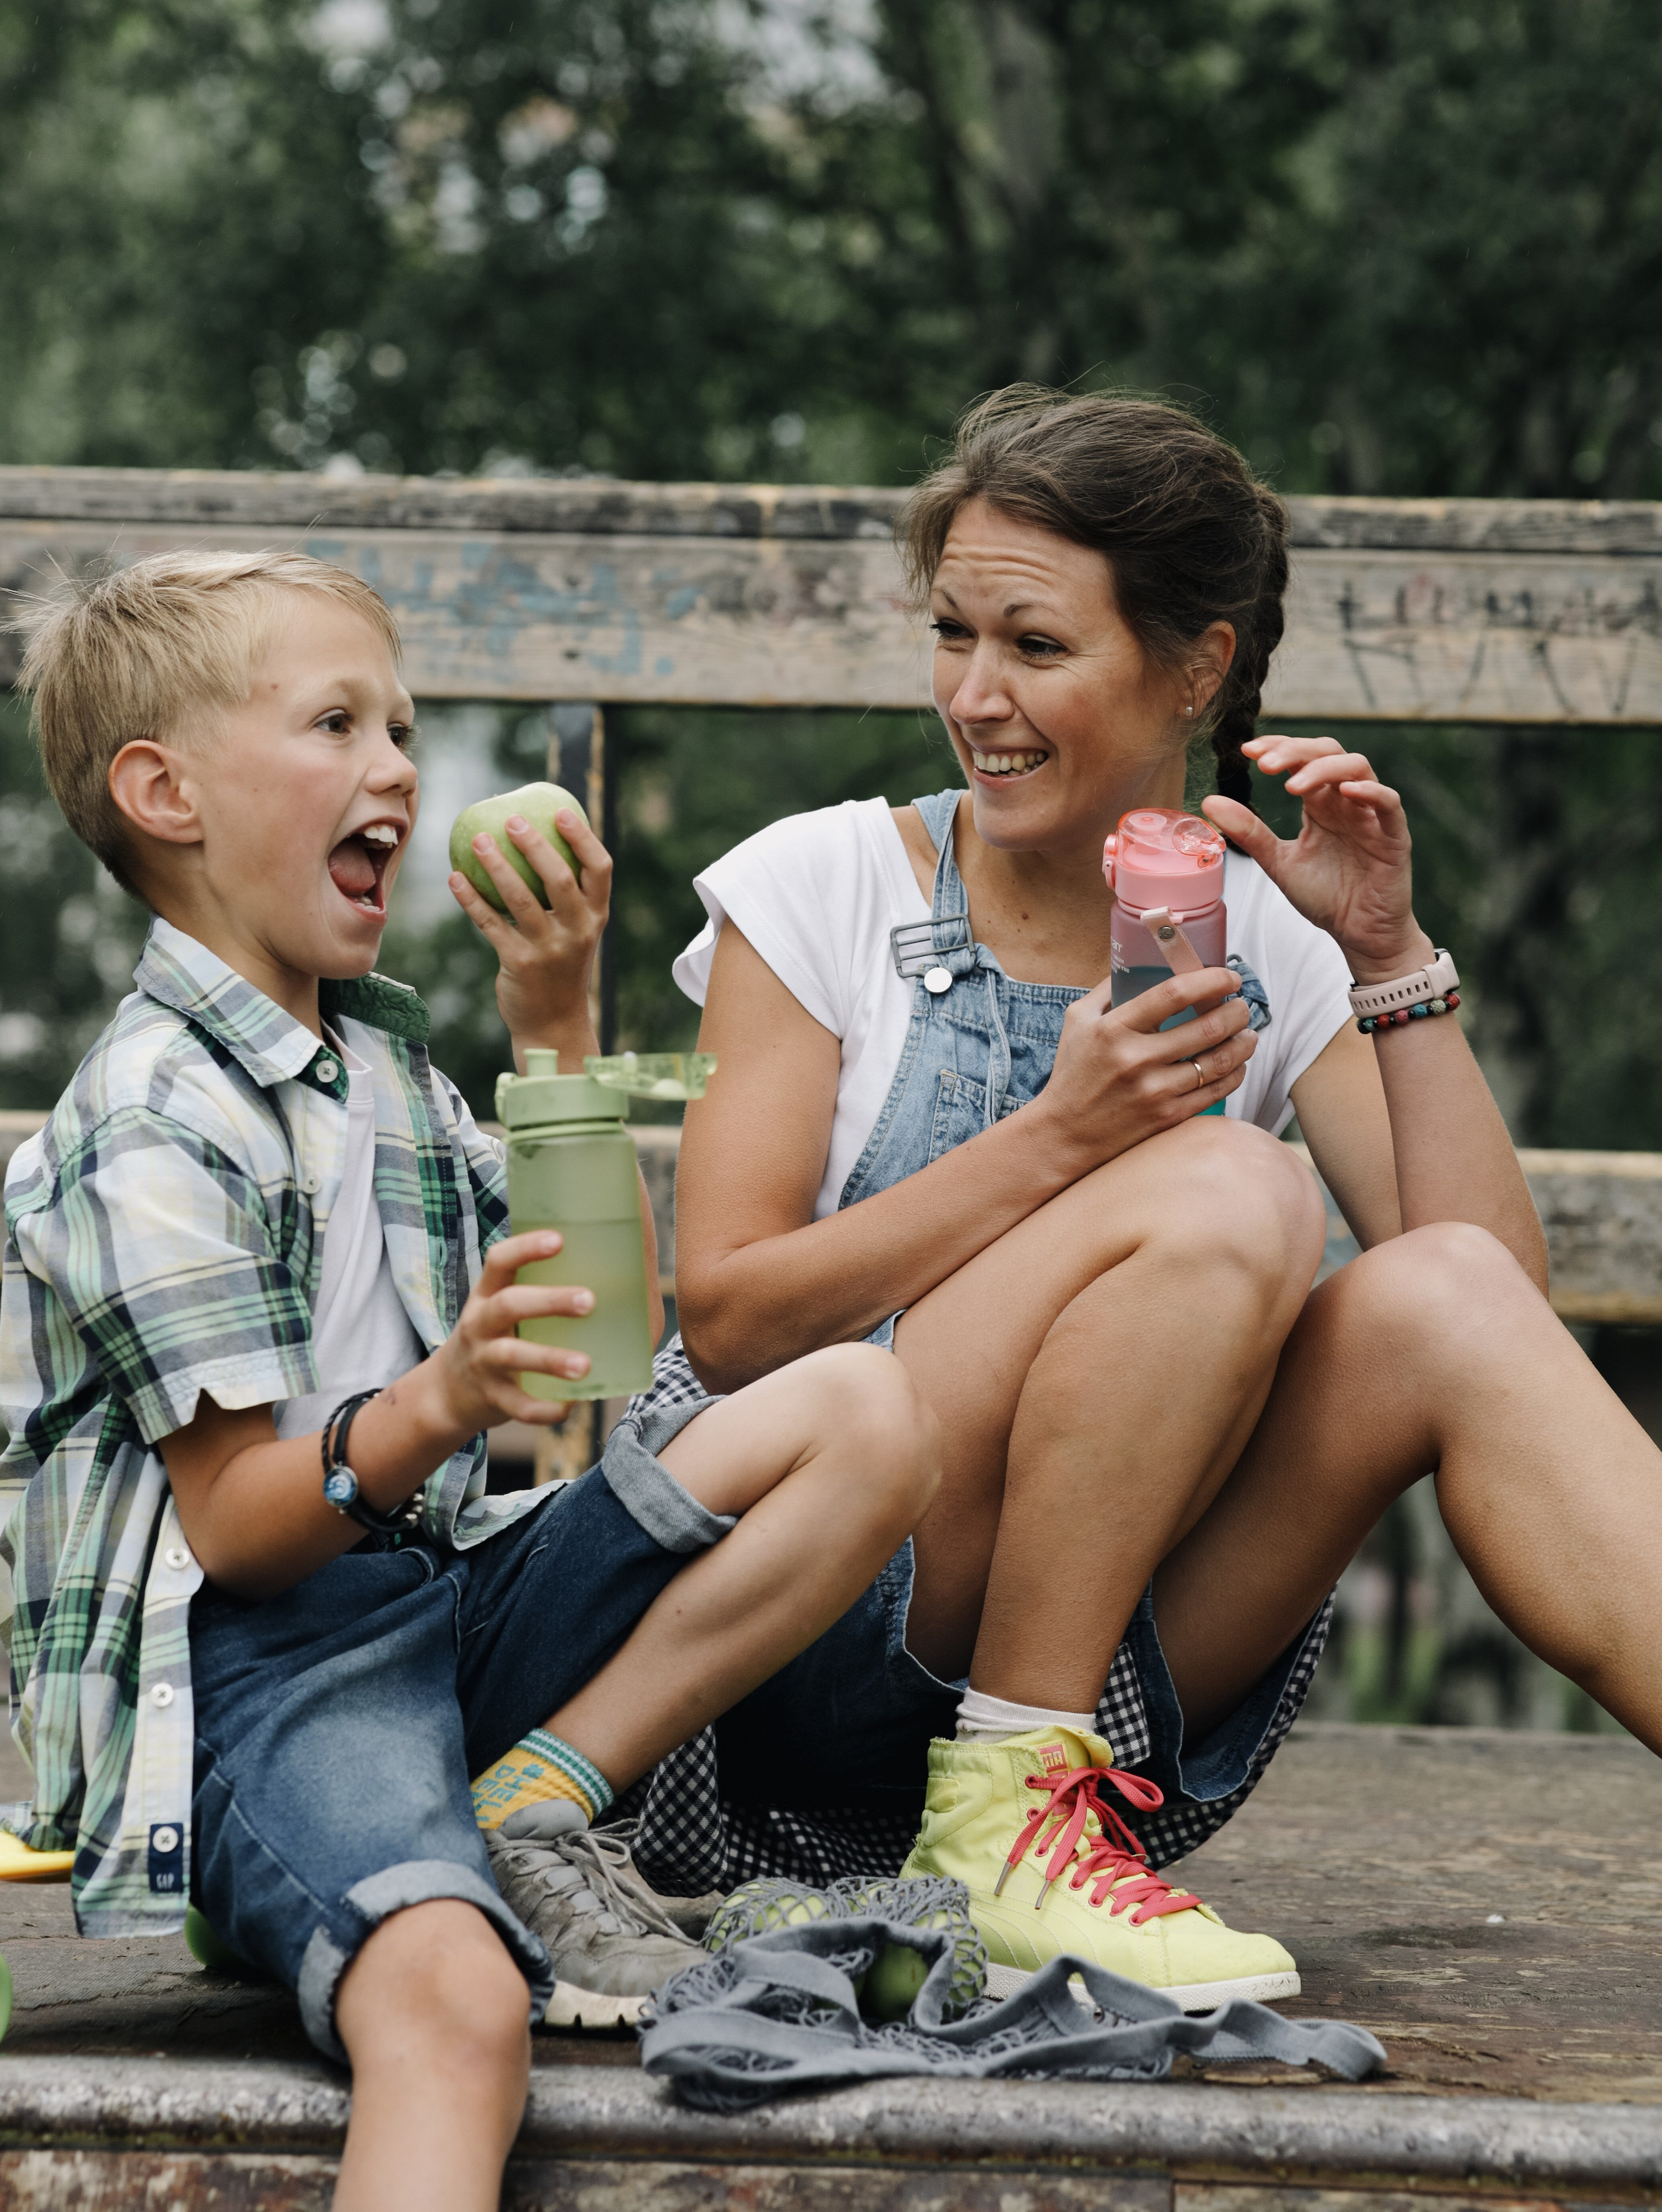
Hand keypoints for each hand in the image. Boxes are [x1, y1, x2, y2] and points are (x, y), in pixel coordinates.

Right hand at [426, 1231, 593, 1431]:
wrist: (446, 1393)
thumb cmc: (494, 1337)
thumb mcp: (499, 1307)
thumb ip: (537, 1290)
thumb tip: (614, 1268)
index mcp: (487, 1295)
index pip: (499, 1260)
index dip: (526, 1248)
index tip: (559, 1239)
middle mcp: (480, 1324)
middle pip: (509, 1305)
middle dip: (549, 1301)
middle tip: (589, 1300)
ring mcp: (484, 1362)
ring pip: (513, 1355)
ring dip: (550, 1358)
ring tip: (585, 1365)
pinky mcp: (492, 1398)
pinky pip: (518, 1406)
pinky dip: (545, 1408)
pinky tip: (572, 1404)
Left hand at [448, 807, 612, 1063]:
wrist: (553, 1024)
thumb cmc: (561, 967)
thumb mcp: (576, 933)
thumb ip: (566, 898)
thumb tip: (536, 842)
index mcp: (596, 917)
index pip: (599, 869)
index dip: (582, 837)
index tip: (560, 811)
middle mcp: (578, 931)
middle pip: (559, 877)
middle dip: (534, 844)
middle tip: (511, 820)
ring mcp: (549, 949)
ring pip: (519, 898)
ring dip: (496, 865)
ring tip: (476, 840)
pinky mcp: (519, 963)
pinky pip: (490, 923)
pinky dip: (471, 899)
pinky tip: (455, 878)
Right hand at [1029, 967, 1256, 1174]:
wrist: (1064, 1134)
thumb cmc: (1073, 1072)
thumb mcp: (1077, 1021)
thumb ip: (1108, 989)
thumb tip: (1142, 962)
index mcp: (1114, 1029)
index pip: (1174, 994)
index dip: (1210, 981)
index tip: (1228, 977)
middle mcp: (1136, 1059)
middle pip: (1206, 1028)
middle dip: (1237, 1012)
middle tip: (1243, 1007)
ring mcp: (1154, 1091)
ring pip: (1218, 1062)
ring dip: (1244, 1043)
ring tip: (1249, 1034)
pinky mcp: (1167, 1117)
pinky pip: (1215, 1092)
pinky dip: (1234, 1074)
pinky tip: (1237, 1064)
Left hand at [1203, 737, 1433, 983]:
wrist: (1358, 933)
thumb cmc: (1326, 896)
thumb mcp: (1278, 862)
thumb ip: (1249, 832)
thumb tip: (1210, 801)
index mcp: (1320, 804)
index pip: (1302, 758)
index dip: (1278, 747)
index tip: (1248, 751)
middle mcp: (1346, 802)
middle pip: (1329, 752)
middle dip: (1296, 751)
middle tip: (1265, 765)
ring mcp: (1371, 816)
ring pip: (1358, 768)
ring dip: (1324, 768)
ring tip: (1292, 785)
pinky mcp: (1393, 837)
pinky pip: (1389, 803)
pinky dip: (1371, 792)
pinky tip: (1345, 792)